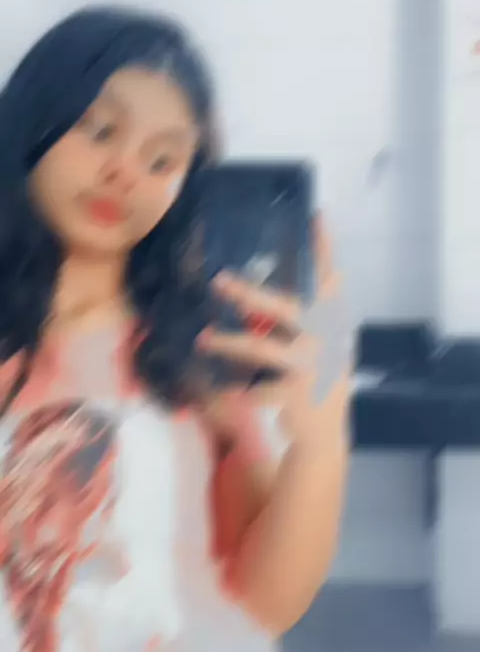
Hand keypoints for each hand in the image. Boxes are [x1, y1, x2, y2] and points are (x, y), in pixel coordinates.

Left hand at [197, 213, 351, 434]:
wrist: (325, 435)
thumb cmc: (319, 382)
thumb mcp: (323, 347)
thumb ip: (310, 320)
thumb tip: (284, 290)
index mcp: (333, 324)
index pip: (329, 280)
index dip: (324, 249)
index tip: (317, 215)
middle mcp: (326, 339)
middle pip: (285, 308)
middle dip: (250, 294)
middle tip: (218, 281)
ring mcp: (312, 366)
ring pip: (262, 347)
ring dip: (230, 342)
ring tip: (203, 339)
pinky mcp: (296, 393)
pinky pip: (258, 387)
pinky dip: (242, 389)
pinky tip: (228, 390)